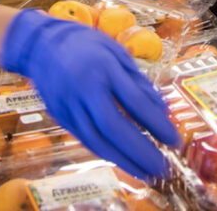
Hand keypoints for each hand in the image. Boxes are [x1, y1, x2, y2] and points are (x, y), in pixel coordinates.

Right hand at [0, 8, 179, 178]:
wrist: (41, 44)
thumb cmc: (84, 44)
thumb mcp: (116, 51)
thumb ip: (138, 80)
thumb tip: (160, 110)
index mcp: (102, 67)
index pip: (134, 101)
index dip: (157, 124)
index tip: (174, 140)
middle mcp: (84, 87)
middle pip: (114, 127)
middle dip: (140, 151)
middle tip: (163, 167)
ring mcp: (68, 104)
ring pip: (96, 140)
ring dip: (124, 160)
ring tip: (146, 172)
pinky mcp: (59, 116)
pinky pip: (85, 139)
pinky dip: (106, 152)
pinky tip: (122, 159)